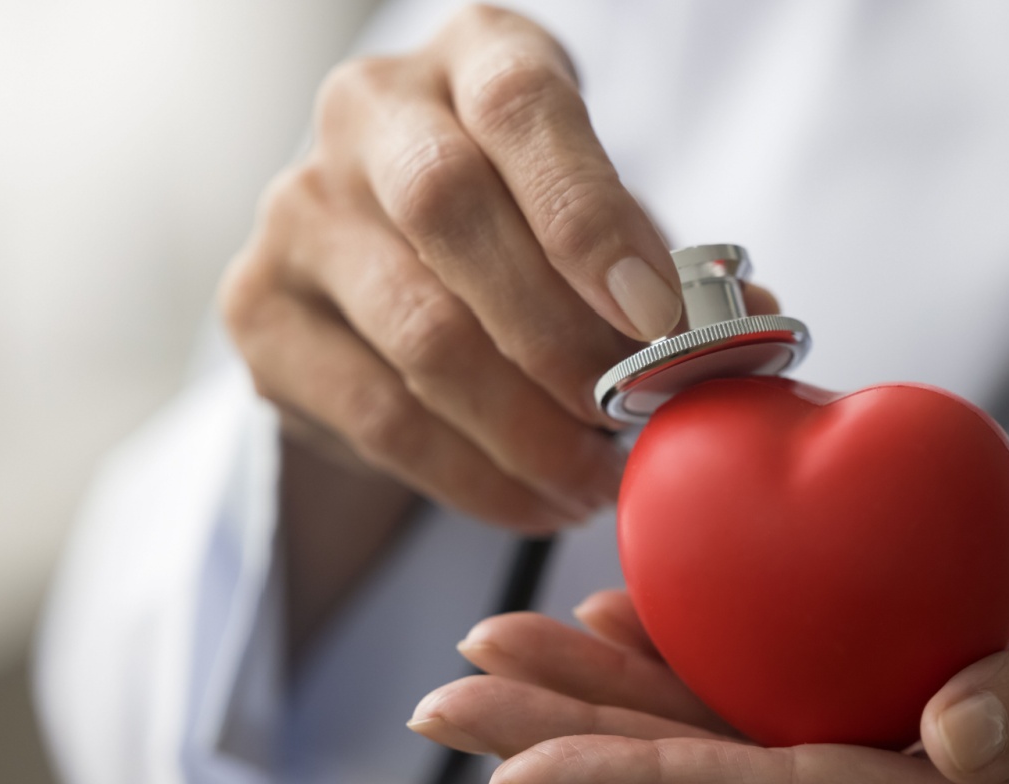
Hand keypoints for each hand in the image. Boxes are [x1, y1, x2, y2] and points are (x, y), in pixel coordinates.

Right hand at [219, 4, 681, 532]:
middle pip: (451, 213)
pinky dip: (474, 478)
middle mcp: (366, 113)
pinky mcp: (261, 314)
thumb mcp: (601, 212)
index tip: (657, 318)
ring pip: (419, 334)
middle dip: (561, 339)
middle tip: (630, 420)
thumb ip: (666, 263)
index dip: (588, 214)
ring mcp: (299, 211)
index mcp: (471, 56)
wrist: (392, 260)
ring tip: (595, 483)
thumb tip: (747, 332)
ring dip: (527, 432)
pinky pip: (379, 417)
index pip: (521, 106)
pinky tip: (537, 501)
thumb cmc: (527, 224)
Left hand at [410, 590, 1008, 783]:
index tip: (514, 755)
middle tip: (451, 688)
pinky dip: (714, 708)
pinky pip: (799, 754)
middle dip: (588, 745)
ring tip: (513, 657)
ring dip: (628, 722)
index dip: (645, 780)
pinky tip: (646, 649)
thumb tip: (940, 725)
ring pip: (748, 779)